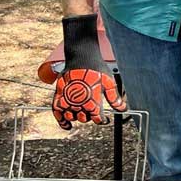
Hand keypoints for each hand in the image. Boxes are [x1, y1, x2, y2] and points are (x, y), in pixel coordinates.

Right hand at [52, 14, 125, 129]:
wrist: (82, 56)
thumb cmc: (97, 68)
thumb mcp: (109, 82)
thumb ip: (114, 97)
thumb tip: (123, 109)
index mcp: (92, 100)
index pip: (97, 118)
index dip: (102, 121)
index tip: (105, 119)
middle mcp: (79, 101)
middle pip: (84, 118)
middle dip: (90, 117)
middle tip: (93, 110)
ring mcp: (68, 98)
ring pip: (72, 116)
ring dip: (78, 117)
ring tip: (82, 112)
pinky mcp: (59, 94)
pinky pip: (57, 111)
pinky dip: (61, 121)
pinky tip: (67, 125)